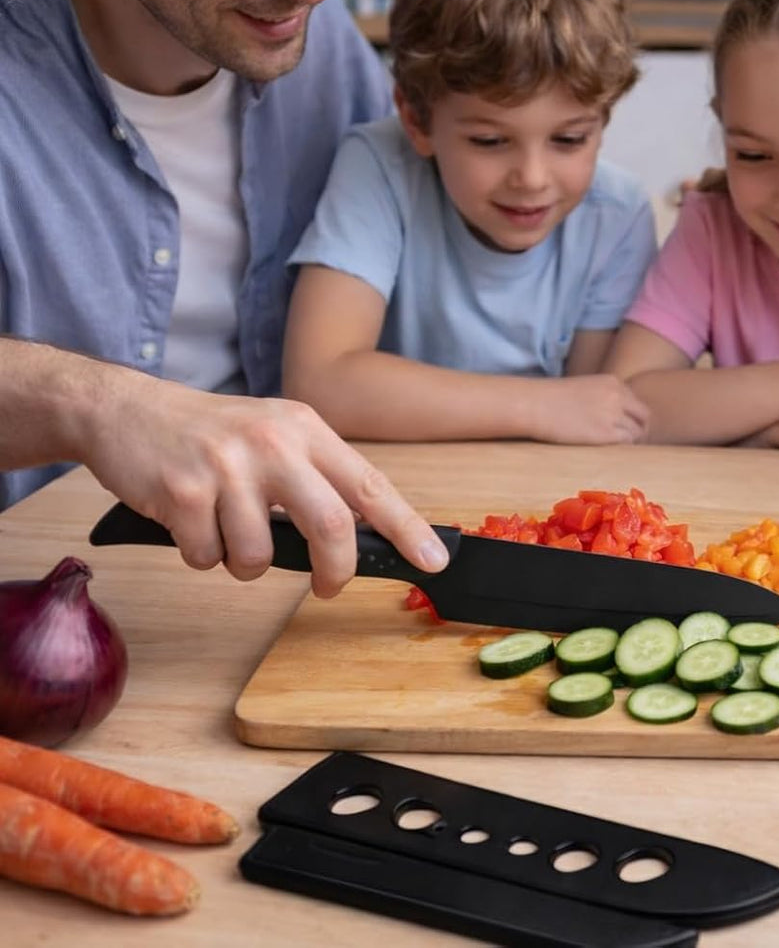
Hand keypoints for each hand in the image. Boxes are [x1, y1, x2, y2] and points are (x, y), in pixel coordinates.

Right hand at [82, 375, 448, 597]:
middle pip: (330, 524)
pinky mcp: (182, 490)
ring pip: (258, 555)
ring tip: (226, 532)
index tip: (432, 560)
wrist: (126, 409)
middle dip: (335, 569)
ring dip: (244, 564)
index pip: (369, 485)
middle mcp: (273, 442)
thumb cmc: (211, 434)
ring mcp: (226, 466)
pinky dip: (201, 554)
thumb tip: (365, 536)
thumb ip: (317, 478)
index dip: (406, 528)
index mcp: (305, 430)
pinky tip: (189, 522)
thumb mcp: (275, 435)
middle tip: (328, 587)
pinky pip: (207, 556)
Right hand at [528, 375, 648, 444]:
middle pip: (644, 418)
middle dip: (639, 430)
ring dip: (629, 441)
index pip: (637, 403)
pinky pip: (625, 443)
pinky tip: (608, 449)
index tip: (627, 427)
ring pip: (636, 433)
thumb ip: (604, 397)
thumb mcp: (585, 387)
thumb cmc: (551, 398)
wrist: (535, 404)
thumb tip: (613, 416)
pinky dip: (622, 447)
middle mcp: (618, 396)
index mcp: (614, 383)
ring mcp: (613, 415)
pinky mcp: (605, 433)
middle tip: (627, 441)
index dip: (634, 418)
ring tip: (613, 447)